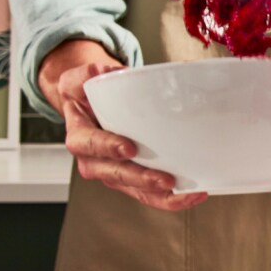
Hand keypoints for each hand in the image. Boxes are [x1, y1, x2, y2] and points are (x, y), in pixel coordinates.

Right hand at [43, 41, 206, 210]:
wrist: (87, 111)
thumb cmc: (84, 98)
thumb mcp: (76, 81)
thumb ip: (85, 74)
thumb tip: (104, 71)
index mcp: (80, 139)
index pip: (92, 146)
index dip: (108, 148)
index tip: (128, 148)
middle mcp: (96, 163)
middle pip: (118, 176)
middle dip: (142, 179)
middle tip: (165, 179)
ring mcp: (115, 175)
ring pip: (138, 192)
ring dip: (163, 196)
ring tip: (189, 194)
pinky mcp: (133, 181)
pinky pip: (151, 195)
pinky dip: (172, 199)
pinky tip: (194, 194)